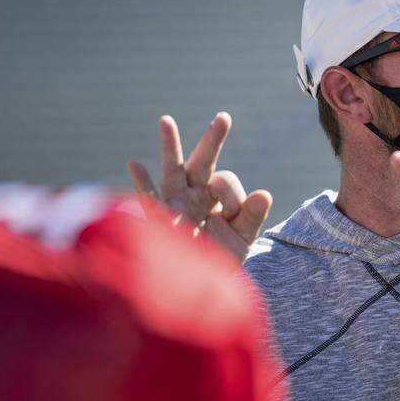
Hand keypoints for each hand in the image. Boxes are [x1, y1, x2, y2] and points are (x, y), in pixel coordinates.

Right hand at [127, 112, 271, 260]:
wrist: (199, 282)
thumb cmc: (221, 256)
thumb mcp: (242, 237)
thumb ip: (252, 216)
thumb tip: (264, 194)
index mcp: (216, 196)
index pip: (224, 180)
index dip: (231, 193)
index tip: (231, 213)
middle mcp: (194, 195)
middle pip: (202, 163)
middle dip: (212, 141)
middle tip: (224, 118)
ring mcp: (175, 205)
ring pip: (173, 170)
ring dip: (170, 146)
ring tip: (166, 120)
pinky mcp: (159, 220)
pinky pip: (148, 198)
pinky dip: (142, 182)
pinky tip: (135, 164)